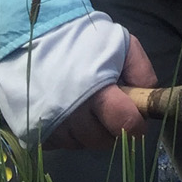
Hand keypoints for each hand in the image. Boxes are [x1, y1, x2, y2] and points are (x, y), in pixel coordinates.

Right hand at [44, 32, 155, 150]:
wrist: (33, 36)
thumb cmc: (82, 40)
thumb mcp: (120, 43)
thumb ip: (140, 69)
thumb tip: (148, 97)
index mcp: (97, 93)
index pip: (125, 124)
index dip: (136, 125)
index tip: (137, 119)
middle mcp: (73, 116)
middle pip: (103, 140)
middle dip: (112, 128)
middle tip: (110, 108)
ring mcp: (51, 127)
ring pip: (82, 144)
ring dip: (89, 131)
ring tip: (87, 106)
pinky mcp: (35, 133)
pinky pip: (60, 145)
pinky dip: (68, 134)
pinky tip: (68, 113)